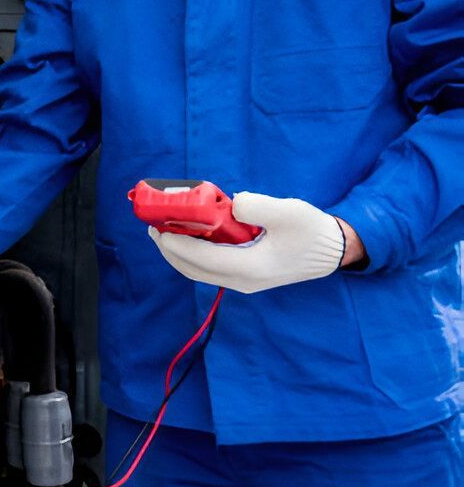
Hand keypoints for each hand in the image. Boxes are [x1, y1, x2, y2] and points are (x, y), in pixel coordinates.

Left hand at [149, 192, 353, 293]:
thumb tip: (233, 203)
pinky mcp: (244, 278)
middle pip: (195, 270)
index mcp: (253, 268)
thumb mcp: (290, 211)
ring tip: (162, 233)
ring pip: (199, 272)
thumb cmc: (312, 230)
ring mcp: (243, 282)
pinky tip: (186, 238)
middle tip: (153, 228)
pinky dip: (192, 255)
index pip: (205, 260)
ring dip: (178, 254)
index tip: (160, 231)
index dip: (180, 246)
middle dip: (170, 250)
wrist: (332, 251)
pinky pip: (209, 270)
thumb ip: (260, 207)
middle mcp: (244, 281)